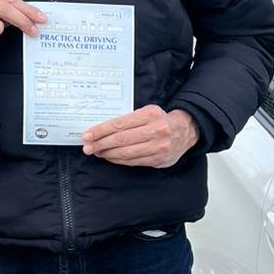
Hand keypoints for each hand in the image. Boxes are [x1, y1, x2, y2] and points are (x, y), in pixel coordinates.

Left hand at [82, 106, 198, 167]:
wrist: (185, 131)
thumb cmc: (161, 120)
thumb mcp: (147, 111)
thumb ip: (129, 119)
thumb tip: (103, 130)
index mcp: (150, 114)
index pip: (120, 124)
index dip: (101, 131)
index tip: (88, 135)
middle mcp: (156, 130)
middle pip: (121, 139)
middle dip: (101, 144)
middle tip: (88, 147)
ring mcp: (158, 147)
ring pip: (126, 153)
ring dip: (108, 154)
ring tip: (97, 152)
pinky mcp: (158, 160)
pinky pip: (133, 161)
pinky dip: (119, 160)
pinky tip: (110, 157)